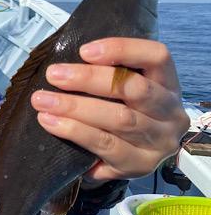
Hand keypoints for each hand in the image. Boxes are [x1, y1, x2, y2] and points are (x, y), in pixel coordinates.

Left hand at [30, 37, 190, 185]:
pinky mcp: (140, 165)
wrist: (127, 161)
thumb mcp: (122, 92)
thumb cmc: (120, 114)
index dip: (122, 49)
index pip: (157, 57)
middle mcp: (171, 113)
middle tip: (53, 75)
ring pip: (118, 119)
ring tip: (43, 101)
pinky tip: (51, 122)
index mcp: (168, 84)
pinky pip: (105, 145)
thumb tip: (64, 65)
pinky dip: (74, 131)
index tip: (84, 51)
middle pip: (134, 89)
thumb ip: (106, 75)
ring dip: (75, 107)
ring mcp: (159, 142)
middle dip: (88, 79)